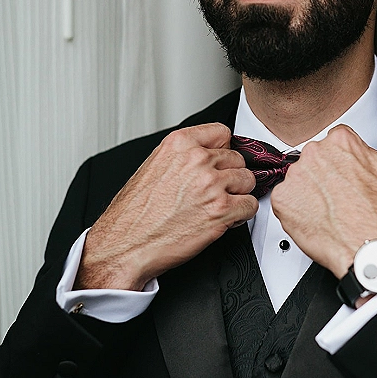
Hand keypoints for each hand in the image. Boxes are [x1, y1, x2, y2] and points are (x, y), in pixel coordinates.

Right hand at [75, 123, 257, 290]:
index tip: (219, 162)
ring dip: (238, 195)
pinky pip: (250, 205)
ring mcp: (211, 184)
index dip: (222, 150)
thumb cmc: (135, 213)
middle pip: (237, 158)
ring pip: (247, 180)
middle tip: (215, 191)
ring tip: (217, 205)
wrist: (126, 245)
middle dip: (229, 176)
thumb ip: (183, 155)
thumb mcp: (154, 166)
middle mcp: (197, 160)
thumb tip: (208, 154)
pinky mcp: (221, 210)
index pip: (222, 133)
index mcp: (179, 144)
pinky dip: (241, 215)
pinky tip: (224, 219)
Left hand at [270, 125, 376, 278]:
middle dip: (322, 177)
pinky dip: (295, 213)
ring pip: (298, 181)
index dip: (338, 162)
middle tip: (336, 198)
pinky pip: (285, 202)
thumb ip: (366, 157)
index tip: (340, 174)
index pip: (333, 142)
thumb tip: (359, 157)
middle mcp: (315, 153)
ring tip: (328, 213)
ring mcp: (296, 175)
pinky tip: (315, 222)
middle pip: (313, 160)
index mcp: (341, 141)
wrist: (371, 250)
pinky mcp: (282, 199)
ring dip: (308, 194)